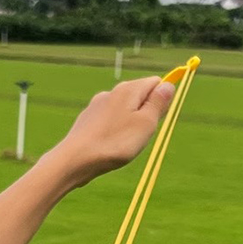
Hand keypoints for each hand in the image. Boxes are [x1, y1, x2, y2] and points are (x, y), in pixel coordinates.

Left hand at [50, 76, 175, 188]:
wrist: (74, 160)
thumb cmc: (113, 143)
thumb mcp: (145, 124)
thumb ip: (158, 104)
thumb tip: (168, 85)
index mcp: (128, 89)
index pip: (155, 83)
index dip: (162, 101)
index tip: (156, 121)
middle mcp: (112, 92)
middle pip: (139, 97)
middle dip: (145, 115)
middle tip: (139, 136)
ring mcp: (97, 106)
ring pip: (123, 111)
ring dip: (129, 126)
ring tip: (121, 145)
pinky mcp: (87, 120)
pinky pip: (109, 123)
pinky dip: (114, 132)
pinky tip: (107, 147)